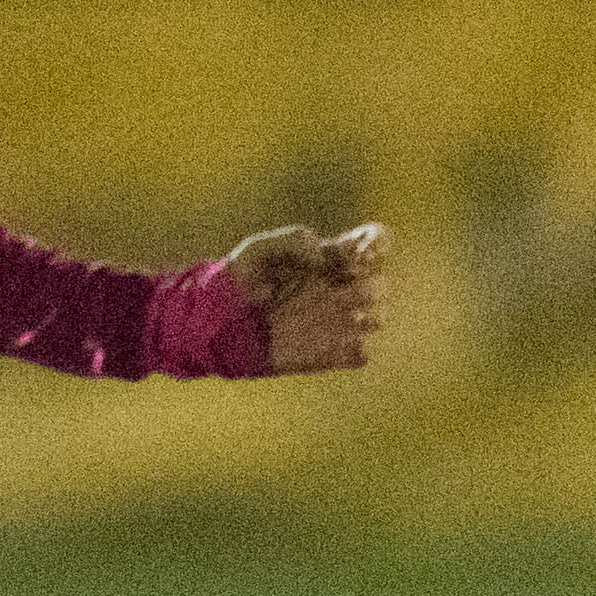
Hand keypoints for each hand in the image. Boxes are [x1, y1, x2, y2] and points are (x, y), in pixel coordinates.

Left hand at [223, 220, 385, 375]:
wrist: (215, 327)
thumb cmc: (235, 282)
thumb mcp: (259, 249)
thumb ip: (294, 239)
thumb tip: (326, 255)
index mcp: (326, 261)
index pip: (373, 243)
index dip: (377, 244)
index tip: (359, 252)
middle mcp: (335, 290)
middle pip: (381, 283)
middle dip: (370, 284)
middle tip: (342, 286)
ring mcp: (333, 323)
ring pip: (378, 319)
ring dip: (369, 316)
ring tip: (338, 314)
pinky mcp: (326, 354)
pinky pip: (360, 356)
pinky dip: (356, 349)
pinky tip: (332, 341)